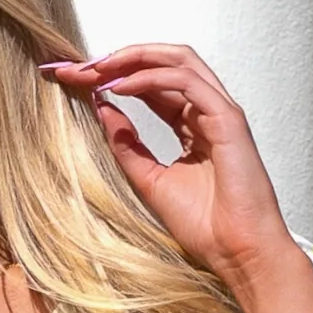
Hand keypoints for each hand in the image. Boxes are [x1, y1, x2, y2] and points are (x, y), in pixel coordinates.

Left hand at [43, 43, 296, 297]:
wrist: (237, 253)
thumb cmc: (206, 225)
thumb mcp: (150, 180)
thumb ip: (128, 146)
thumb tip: (102, 109)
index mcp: (192, 126)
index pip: (152, 86)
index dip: (114, 77)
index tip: (75, 79)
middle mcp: (207, 112)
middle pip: (164, 63)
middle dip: (121, 59)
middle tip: (81, 67)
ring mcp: (220, 112)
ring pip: (179, 60)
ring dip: (134, 59)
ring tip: (98, 69)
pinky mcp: (228, 119)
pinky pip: (187, 82)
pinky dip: (151, 78)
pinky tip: (121, 87)